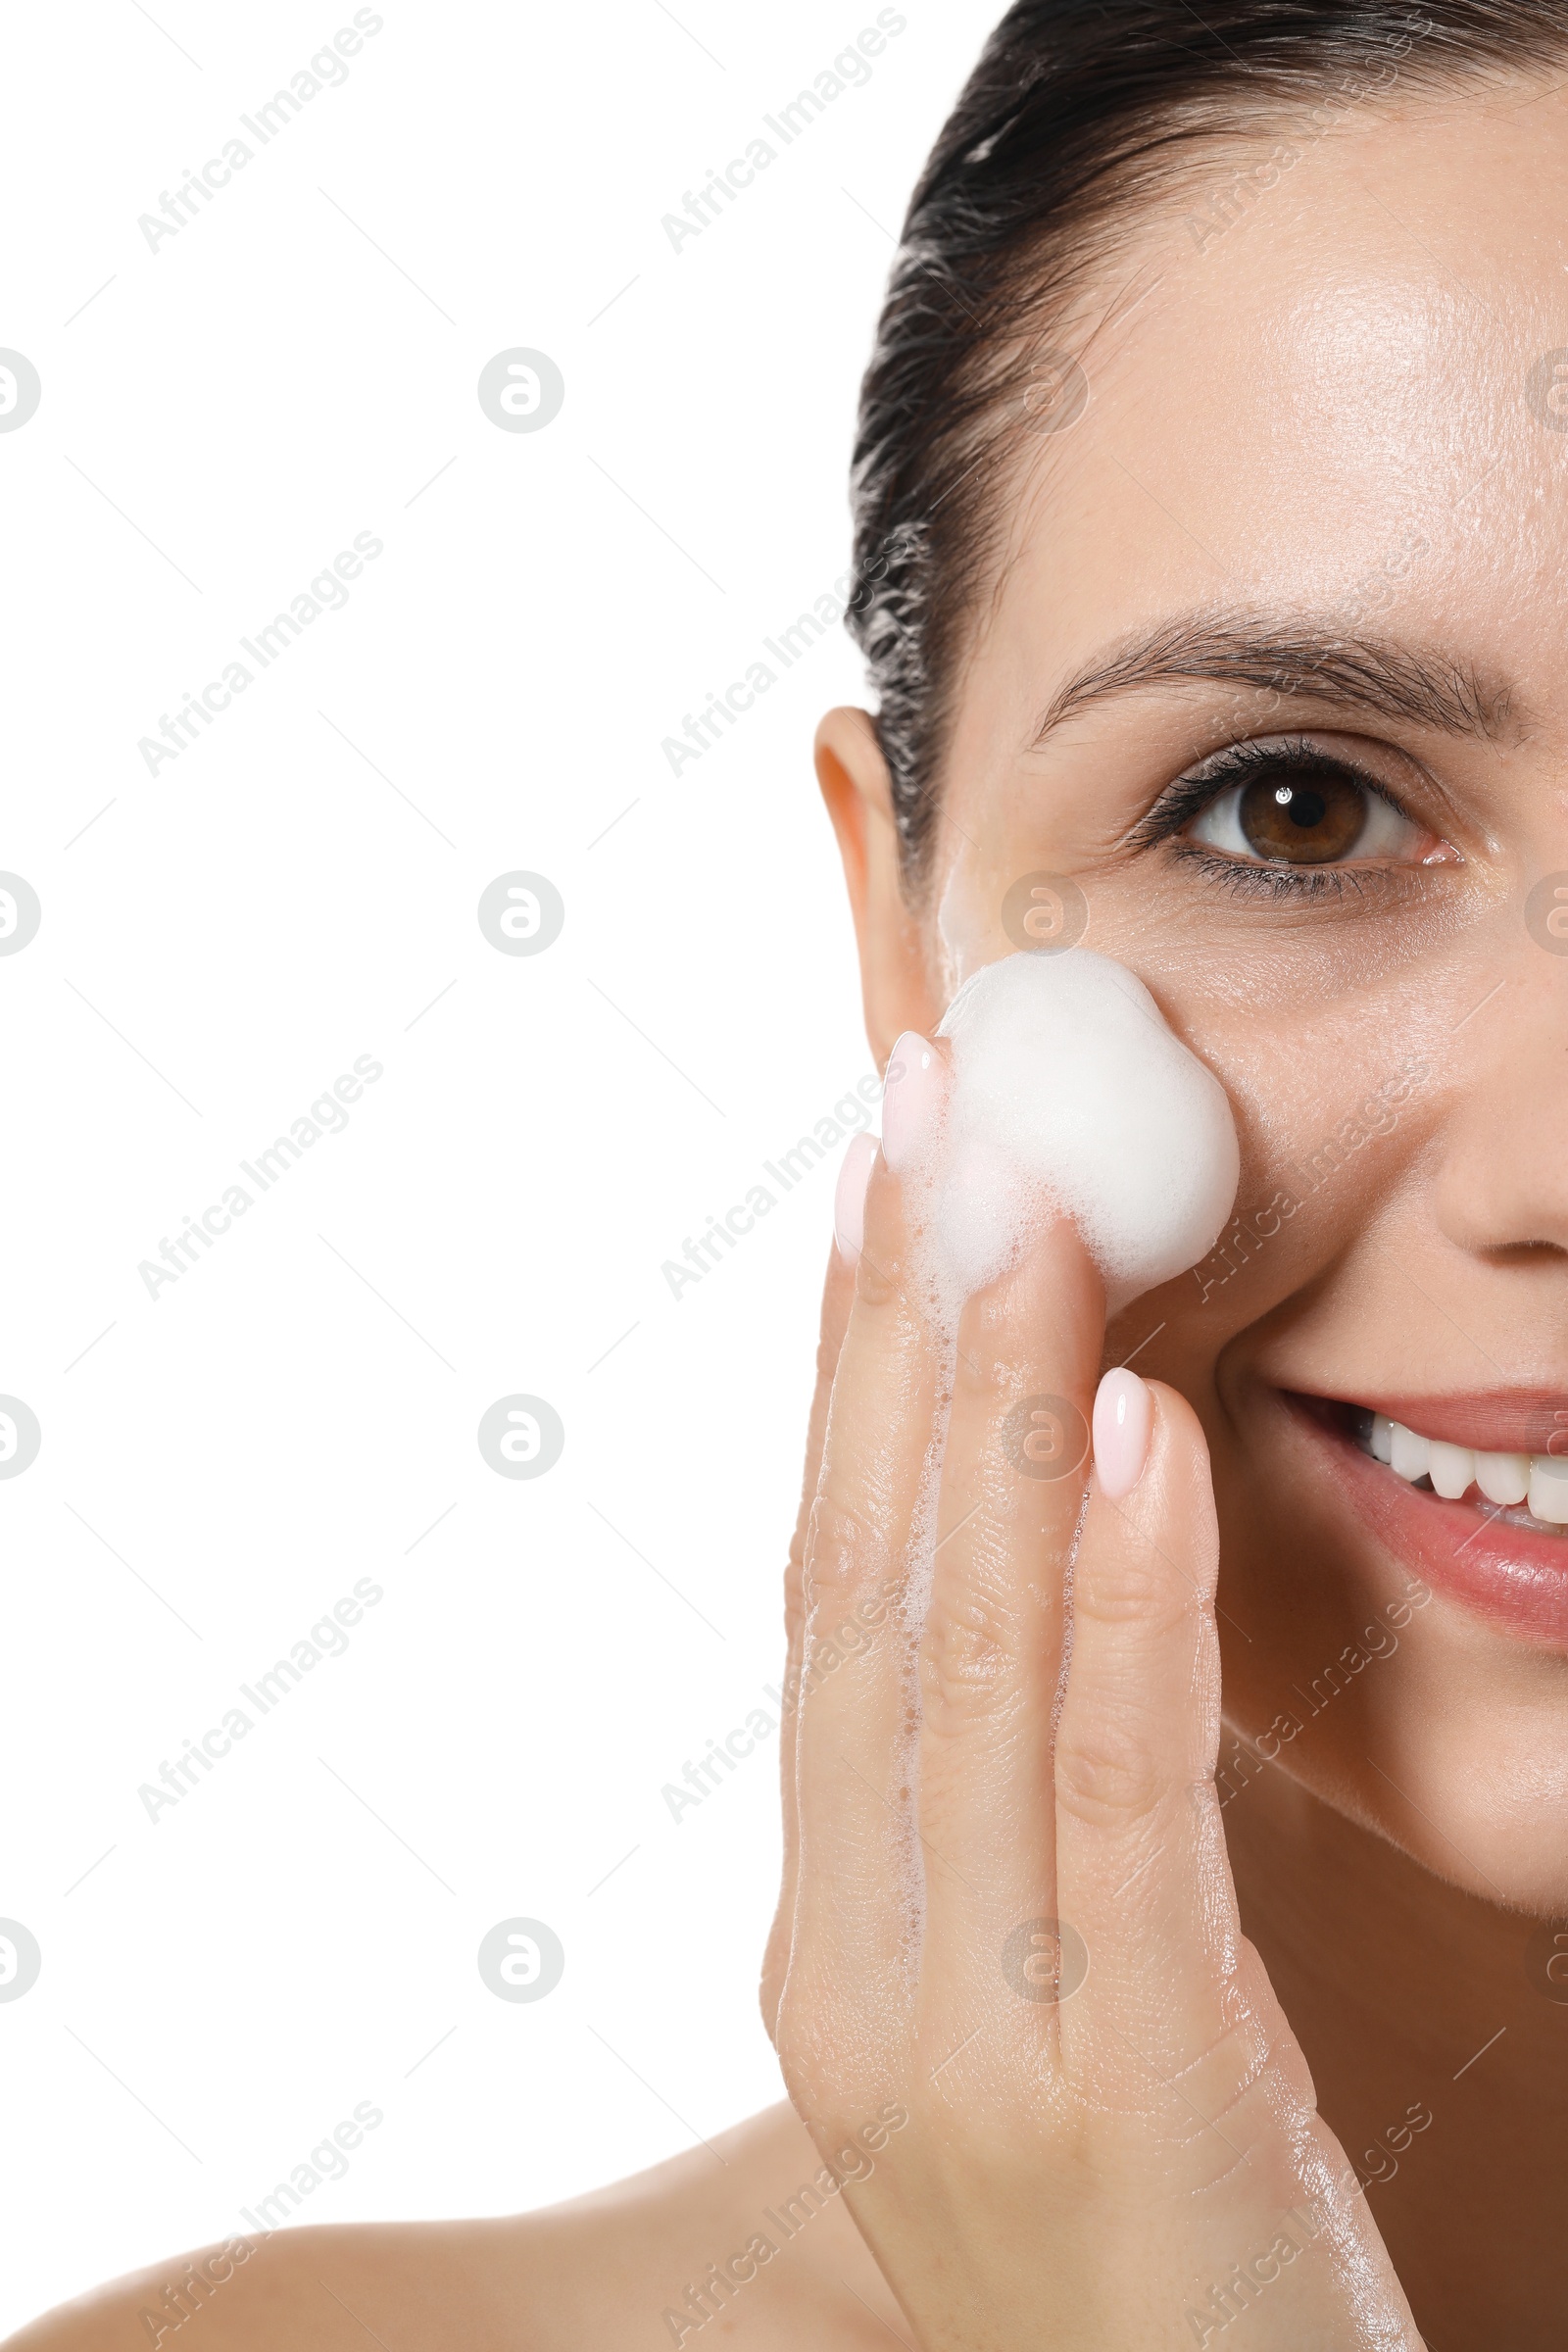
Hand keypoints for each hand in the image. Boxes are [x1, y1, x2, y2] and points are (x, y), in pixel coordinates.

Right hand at [763, 1118, 1425, 2349]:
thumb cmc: (1156, 2247)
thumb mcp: (1047, 2010)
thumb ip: (1010, 1814)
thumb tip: (1037, 1576)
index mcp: (833, 1941)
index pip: (825, 1601)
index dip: (842, 1374)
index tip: (874, 1182)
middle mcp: (858, 1976)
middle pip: (865, 1588)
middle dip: (892, 1328)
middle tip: (922, 1105)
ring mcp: (971, 2047)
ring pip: (963, 1661)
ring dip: (987, 1406)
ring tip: (1019, 1204)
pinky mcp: (1130, 2097)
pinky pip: (1115, 1798)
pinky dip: (1117, 1600)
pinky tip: (1130, 1431)